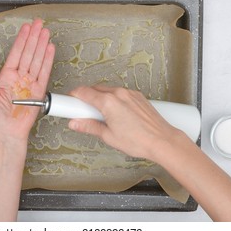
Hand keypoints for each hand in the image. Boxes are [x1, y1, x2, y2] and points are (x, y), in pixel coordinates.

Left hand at [0, 19, 54, 141]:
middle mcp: (19, 78)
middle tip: (38, 23)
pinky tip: (49, 49)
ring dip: (41, 45)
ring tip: (45, 32)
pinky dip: (47, 60)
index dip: (21, 40)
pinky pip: (44, 73)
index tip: (26, 28)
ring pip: (36, 60)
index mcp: (5, 77)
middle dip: (33, 38)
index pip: (15, 53)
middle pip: (27, 53)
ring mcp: (30, 84)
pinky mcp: (39, 92)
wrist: (7, 134)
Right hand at [68, 85, 182, 159]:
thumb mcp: (108, 136)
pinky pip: (120, 93)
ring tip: (101, 115)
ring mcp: (129, 93)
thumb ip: (89, 127)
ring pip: (108, 90)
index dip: (73, 97)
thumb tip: (75, 123)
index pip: (83, 92)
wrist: (162, 140)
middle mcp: (118, 93)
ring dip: (100, 98)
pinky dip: (113, 99)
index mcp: (108, 102)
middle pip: (94, 89)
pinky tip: (116, 113)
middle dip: (86, 98)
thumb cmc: (138, 141)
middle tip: (83, 112)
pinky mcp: (137, 96)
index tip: (68, 103)